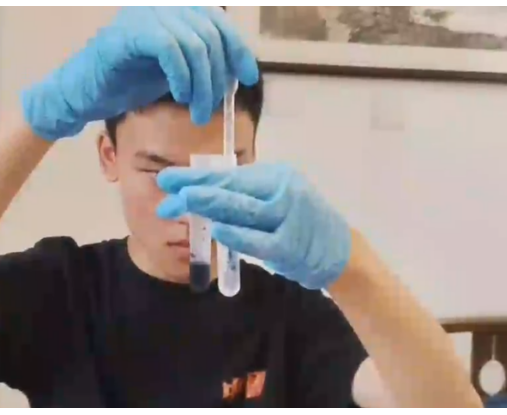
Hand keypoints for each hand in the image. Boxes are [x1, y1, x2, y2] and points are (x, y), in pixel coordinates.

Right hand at [21, 6, 259, 141]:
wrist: (82, 96)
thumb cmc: (125, 84)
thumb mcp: (175, 71)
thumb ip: (201, 63)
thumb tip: (238, 70)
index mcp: (175, 12)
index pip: (219, 23)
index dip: (238, 50)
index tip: (249, 78)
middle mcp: (162, 7)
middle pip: (211, 34)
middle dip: (219, 76)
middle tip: (214, 107)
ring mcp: (143, 16)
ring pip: (194, 44)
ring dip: (202, 84)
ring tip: (198, 111)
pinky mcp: (127, 33)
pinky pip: (169, 48)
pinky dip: (181, 75)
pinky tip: (180, 96)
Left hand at [156, 162, 351, 289]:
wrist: (340, 251)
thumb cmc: (298, 223)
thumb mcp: (275, 199)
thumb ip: (243, 196)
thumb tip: (198, 194)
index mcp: (275, 176)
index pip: (228, 175)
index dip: (195, 177)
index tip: (167, 179)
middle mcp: (282, 190)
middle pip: (232, 188)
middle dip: (195, 190)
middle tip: (166, 193)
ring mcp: (288, 217)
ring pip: (244, 209)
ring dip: (211, 204)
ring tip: (183, 202)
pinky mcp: (290, 246)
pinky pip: (258, 240)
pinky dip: (238, 235)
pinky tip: (217, 230)